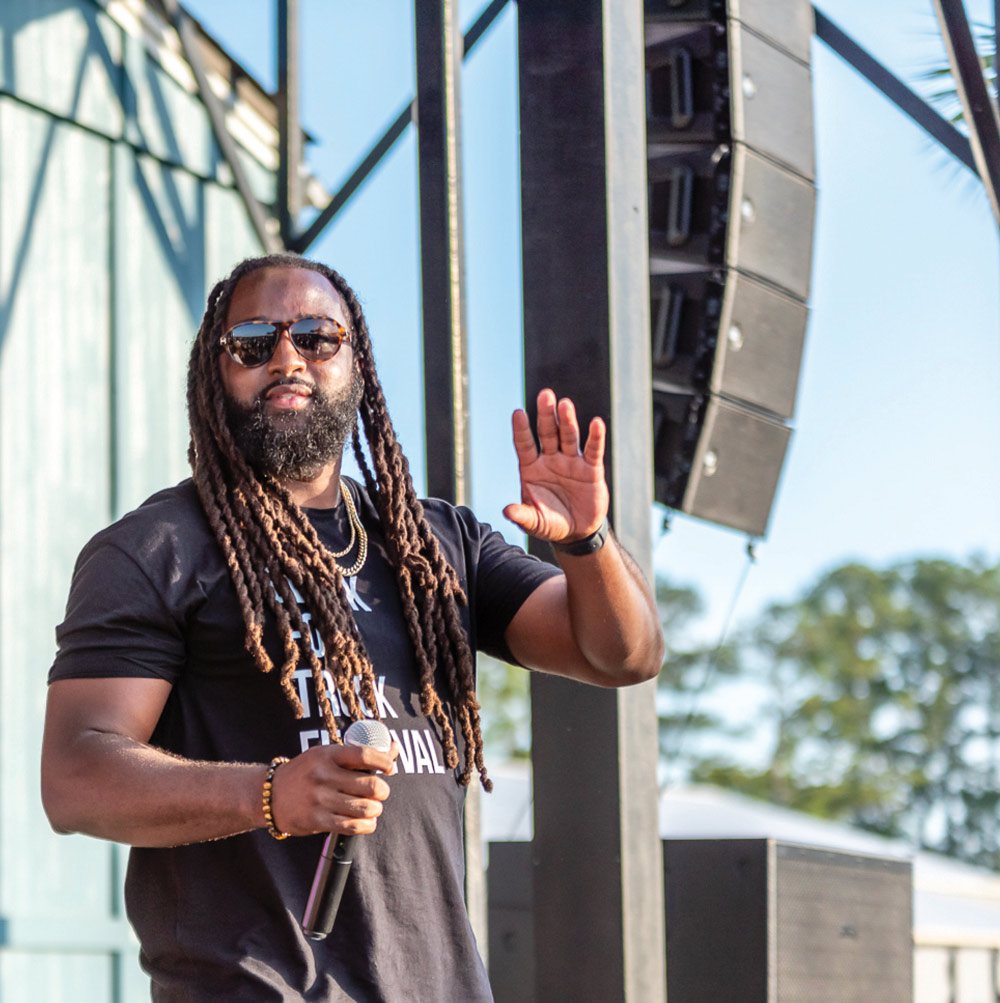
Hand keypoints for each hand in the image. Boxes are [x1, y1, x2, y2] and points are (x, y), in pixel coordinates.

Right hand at [269, 740, 399, 837]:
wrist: (270, 794)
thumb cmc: (306, 772)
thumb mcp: (328, 755)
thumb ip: (360, 754)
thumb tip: (394, 747)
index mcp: (328, 755)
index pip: (365, 755)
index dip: (384, 762)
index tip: (389, 768)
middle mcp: (324, 775)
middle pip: (371, 785)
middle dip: (383, 791)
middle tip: (380, 792)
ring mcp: (320, 799)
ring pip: (365, 808)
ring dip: (375, 810)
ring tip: (373, 807)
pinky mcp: (317, 820)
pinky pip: (352, 826)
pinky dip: (366, 825)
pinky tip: (367, 822)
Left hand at [503, 388, 609, 543]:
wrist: (577, 532)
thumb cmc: (551, 523)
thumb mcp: (535, 522)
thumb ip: (522, 516)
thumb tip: (506, 511)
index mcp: (532, 468)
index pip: (524, 445)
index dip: (521, 430)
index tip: (517, 413)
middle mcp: (550, 460)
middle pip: (547, 433)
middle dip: (546, 415)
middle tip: (545, 395)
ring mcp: (571, 462)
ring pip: (569, 437)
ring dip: (567, 421)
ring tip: (565, 404)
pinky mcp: (591, 469)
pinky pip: (593, 450)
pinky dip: (595, 437)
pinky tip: (596, 424)